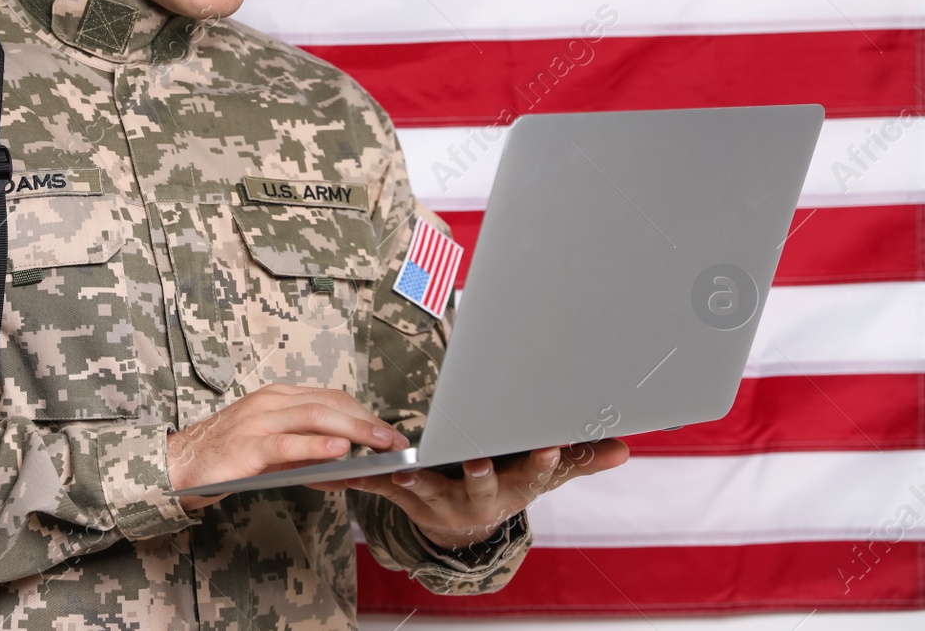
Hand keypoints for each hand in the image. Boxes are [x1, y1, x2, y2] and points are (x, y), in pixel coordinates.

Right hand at [166, 384, 406, 511]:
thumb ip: (311, 455)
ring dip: (354, 429)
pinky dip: (318, 445)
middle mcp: (272, 402)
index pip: (332, 399)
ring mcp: (259, 420)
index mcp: (279, 397)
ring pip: (315, 416)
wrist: (183, 465)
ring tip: (381, 442)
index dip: (365, 414)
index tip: (390, 432)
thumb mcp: (276, 452)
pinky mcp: (249, 445)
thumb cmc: (230, 457)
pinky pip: (288, 442)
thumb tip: (351, 467)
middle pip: (330, 403)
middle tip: (396, 439)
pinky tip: (341, 449)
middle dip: (368, 421)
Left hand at [309, 439, 629, 550]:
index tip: (550, 444)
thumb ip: (580, 459)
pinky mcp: (405, 496)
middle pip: (481, 483)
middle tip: (476, 459)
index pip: (535, 473)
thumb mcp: (542, 475)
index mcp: (515, 486)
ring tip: (405, 471)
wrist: (463, 526)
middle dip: (480, 472)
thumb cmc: (506, 484)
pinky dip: (363, 477)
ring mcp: (441, 500)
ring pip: (429, 489)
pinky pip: (381, 486)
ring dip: (416, 481)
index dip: (543, 461)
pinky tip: (348, 469)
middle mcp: (478, 497)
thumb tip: (623, 447)